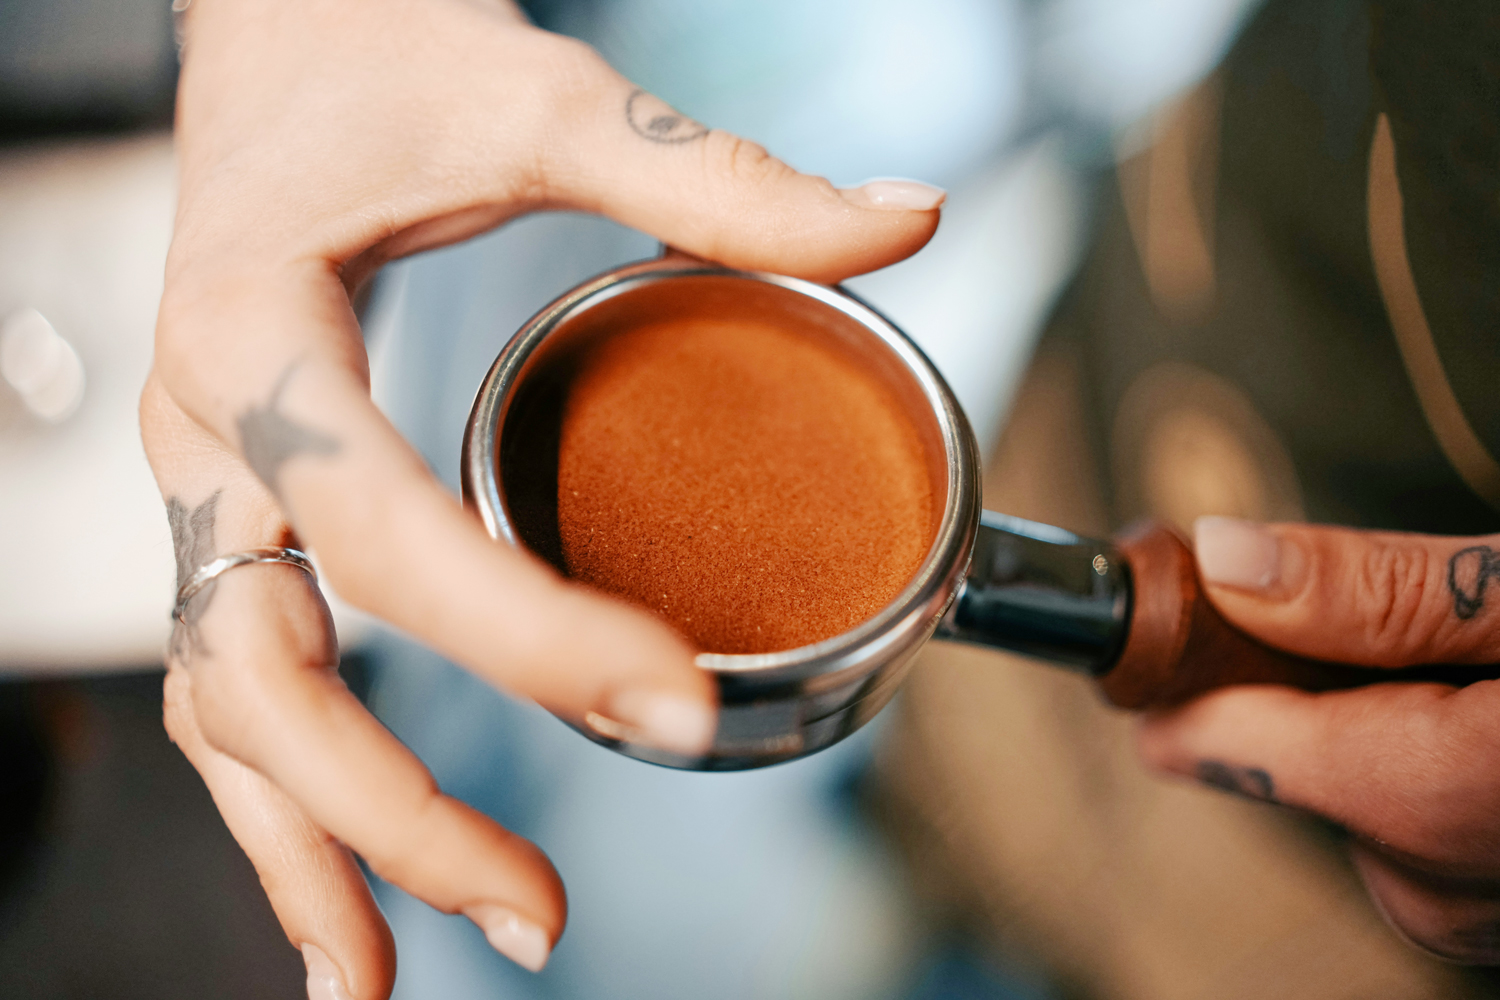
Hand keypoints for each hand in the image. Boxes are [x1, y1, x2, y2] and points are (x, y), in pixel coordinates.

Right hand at [144, 0, 943, 994]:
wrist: (280, 37)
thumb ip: (720, 183)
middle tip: (540, 914)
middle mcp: (203, 435)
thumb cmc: (393, 65)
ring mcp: (201, 488)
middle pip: (262, 670)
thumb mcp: (549, 104)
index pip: (380, 529)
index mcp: (259, 335)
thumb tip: (907, 219)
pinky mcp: (234, 515)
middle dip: (391, 811)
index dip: (526, 632)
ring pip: (222, 710)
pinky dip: (281, 805)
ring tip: (394, 978)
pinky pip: (233, 682)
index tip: (668, 703)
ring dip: (310, 850)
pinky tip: (338, 902)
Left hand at [1139, 516, 1499, 962]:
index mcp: (1421, 801)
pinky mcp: (1481, 911)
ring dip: (1378, 716)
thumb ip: (1382, 591)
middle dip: (1315, 675)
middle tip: (1401, 617)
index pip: (1202, 736)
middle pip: (1274, 749)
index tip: (1171, 592)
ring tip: (1472, 670)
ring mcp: (1458, 913)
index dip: (1183, 654)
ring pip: (1341, 779)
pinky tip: (1484, 720)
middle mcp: (1424, 886)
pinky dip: (1421, 759)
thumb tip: (1225, 560)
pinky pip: (1404, 820)